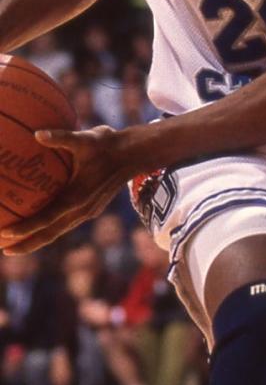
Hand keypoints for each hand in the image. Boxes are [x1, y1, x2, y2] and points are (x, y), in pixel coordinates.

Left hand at [0, 126, 130, 252]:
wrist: (134, 154)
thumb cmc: (107, 144)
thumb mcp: (85, 138)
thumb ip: (61, 137)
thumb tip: (37, 134)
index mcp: (78, 197)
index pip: (47, 219)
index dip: (26, 227)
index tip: (6, 233)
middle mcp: (82, 210)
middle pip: (50, 234)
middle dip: (27, 244)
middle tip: (4, 250)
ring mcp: (86, 212)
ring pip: (57, 232)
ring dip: (36, 240)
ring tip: (14, 245)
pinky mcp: (89, 210)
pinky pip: (64, 224)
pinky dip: (47, 229)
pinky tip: (35, 225)